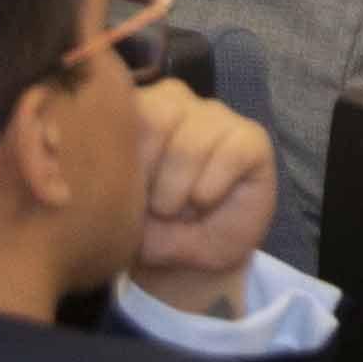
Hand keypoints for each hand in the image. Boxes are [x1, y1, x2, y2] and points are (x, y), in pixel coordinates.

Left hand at [123, 78, 278, 315]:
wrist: (197, 257)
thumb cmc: (153, 229)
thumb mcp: (123, 221)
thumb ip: (113, 198)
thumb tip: (111, 191)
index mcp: (135, 111)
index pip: (119, 109)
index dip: (117, 155)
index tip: (118, 193)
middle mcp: (175, 104)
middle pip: (155, 117)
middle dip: (147, 173)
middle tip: (147, 206)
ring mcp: (215, 117)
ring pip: (189, 141)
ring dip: (176, 188)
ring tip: (172, 211)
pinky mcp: (251, 138)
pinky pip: (230, 154)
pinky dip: (210, 188)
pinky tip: (204, 203)